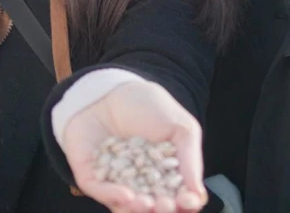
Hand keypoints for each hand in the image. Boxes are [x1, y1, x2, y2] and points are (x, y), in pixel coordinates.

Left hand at [62, 80, 207, 212]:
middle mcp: (141, 184)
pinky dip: (113, 196)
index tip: (188, 200)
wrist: (113, 88)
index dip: (186, 204)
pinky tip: (127, 195)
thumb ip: (190, 159)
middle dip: (162, 210)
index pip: (178, 199)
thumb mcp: (181, 128)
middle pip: (154, 208)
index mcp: (166, 176)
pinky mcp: (92, 175)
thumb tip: (198, 195)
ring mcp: (116, 182)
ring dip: (138, 210)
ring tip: (146, 204)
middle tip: (166, 205)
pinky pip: (101, 191)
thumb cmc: (150, 107)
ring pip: (126, 207)